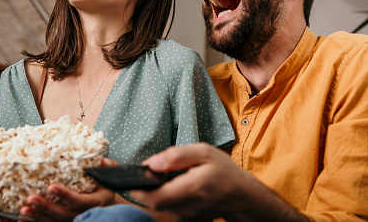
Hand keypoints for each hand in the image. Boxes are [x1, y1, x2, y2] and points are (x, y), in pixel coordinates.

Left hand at [18, 158, 117, 221]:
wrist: (107, 206)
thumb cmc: (106, 187)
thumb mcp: (111, 177)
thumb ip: (109, 168)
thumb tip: (102, 160)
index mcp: (96, 201)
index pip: (79, 201)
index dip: (65, 195)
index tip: (51, 186)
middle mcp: (84, 214)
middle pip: (63, 215)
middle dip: (46, 208)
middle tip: (30, 198)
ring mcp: (74, 220)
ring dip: (37, 217)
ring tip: (23, 210)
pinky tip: (21, 220)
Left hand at [130, 143, 307, 221]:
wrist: (241, 196)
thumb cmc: (223, 171)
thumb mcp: (204, 152)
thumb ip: (177, 156)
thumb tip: (151, 163)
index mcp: (192, 188)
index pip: (156, 196)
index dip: (137, 189)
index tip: (126, 176)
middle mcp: (186, 207)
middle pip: (151, 203)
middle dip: (137, 188)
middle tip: (128, 173)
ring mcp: (184, 215)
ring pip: (157, 204)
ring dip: (148, 191)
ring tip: (144, 176)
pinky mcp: (184, 216)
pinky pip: (165, 206)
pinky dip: (158, 195)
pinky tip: (160, 183)